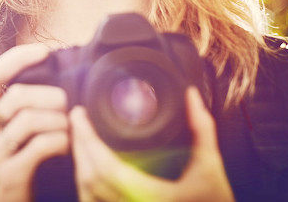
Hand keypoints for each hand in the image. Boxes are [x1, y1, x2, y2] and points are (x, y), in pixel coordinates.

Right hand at [0, 43, 70, 201]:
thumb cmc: (9, 173)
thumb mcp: (4, 140)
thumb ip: (16, 115)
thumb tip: (49, 84)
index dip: (16, 58)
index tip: (43, 51)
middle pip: (16, 96)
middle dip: (50, 96)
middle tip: (66, 106)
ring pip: (29, 119)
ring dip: (59, 121)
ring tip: (68, 129)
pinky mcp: (8, 175)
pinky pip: (40, 146)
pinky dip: (60, 141)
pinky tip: (65, 147)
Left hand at [69, 86, 234, 201]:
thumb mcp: (210, 166)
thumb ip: (201, 129)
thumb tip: (190, 95)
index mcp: (150, 196)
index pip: (105, 167)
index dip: (86, 139)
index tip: (80, 114)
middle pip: (88, 178)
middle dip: (78, 146)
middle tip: (77, 119)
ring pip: (86, 193)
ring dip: (79, 165)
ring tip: (80, 139)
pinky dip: (85, 184)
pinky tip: (87, 167)